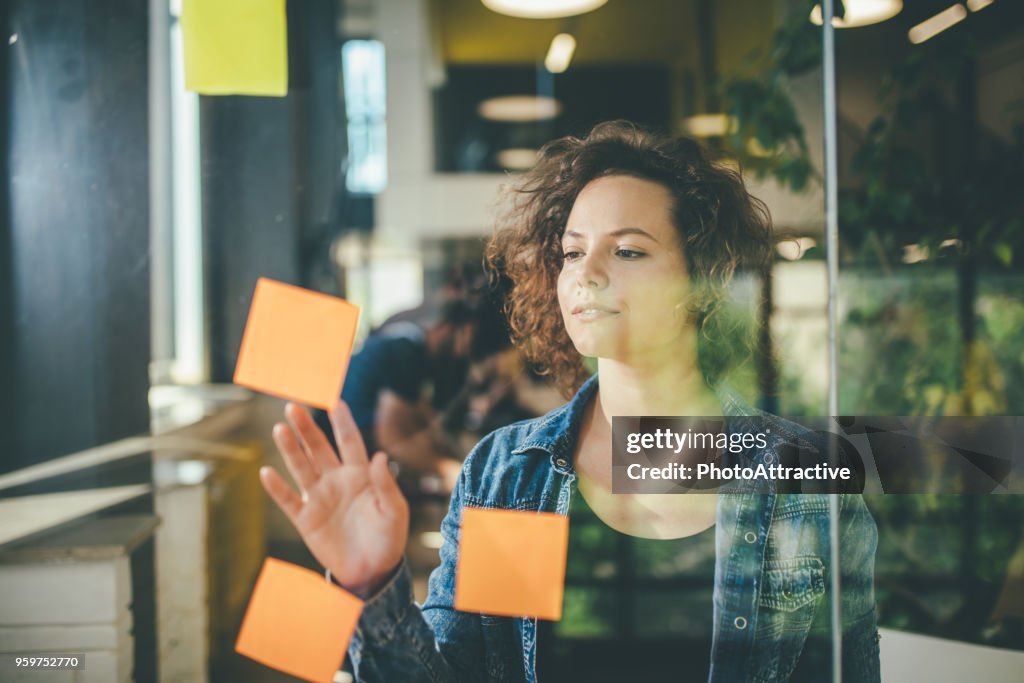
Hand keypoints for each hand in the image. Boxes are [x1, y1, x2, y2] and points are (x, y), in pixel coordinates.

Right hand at [260, 401, 409, 597]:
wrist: (373, 571)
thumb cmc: (388, 538)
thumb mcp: (394, 511)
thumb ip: (385, 484)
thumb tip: (379, 456)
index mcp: (360, 474)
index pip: (349, 441)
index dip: (342, 422)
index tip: (335, 401)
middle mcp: (337, 480)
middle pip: (319, 448)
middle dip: (307, 428)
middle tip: (293, 406)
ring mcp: (320, 498)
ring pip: (301, 467)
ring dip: (290, 449)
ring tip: (280, 428)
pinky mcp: (306, 519)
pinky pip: (289, 500)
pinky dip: (277, 488)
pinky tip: (268, 472)